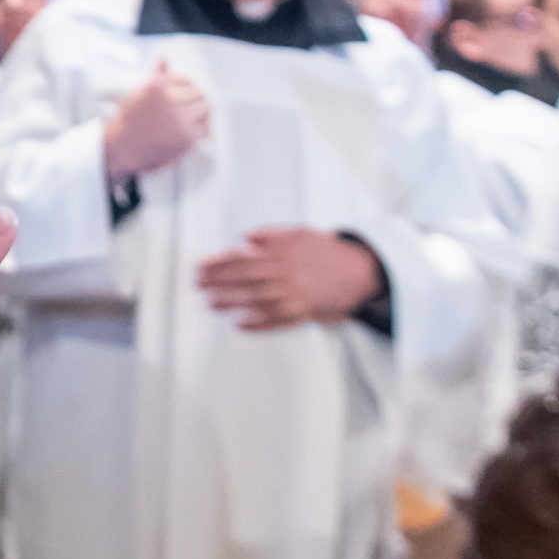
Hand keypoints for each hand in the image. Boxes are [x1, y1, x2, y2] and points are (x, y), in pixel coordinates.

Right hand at [104, 61, 209, 180]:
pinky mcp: (187, 137)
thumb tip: (164, 59)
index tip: (182, 96)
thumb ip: (155, 76)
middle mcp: (170, 100)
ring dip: (200, 114)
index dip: (186, 88)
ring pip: (205, 110)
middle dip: (194, 101)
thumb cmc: (128, 120)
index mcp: (157, 85)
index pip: (186, 80)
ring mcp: (180, 119)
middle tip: (188, 109)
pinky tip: (190, 131)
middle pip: (199, 94)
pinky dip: (200, 130)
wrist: (122, 148)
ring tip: (190, 119)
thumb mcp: (136, 93)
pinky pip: (204, 128)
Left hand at [197, 228, 382, 330]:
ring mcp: (294, 294)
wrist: (359, 271)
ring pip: (257, 299)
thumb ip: (269, 235)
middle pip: (246, 277)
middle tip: (198, 285)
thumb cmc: (326, 252)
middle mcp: (286, 273)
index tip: (200, 266)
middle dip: (218, 282)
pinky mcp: (303, 312)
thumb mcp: (298, 234)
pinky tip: (240, 325)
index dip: (219, 262)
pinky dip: (258, 324)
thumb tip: (244, 239)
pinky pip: (277, 320)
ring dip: (232, 302)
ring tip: (212, 304)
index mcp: (282, 252)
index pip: (243, 257)